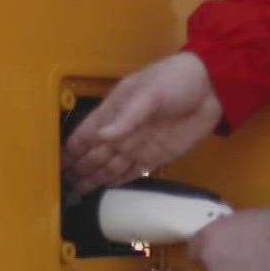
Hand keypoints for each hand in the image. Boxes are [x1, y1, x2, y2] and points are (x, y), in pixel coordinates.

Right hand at [63, 52, 222, 193]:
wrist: (211, 88)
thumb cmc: (175, 80)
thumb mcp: (149, 93)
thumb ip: (127, 117)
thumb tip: (103, 136)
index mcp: (115, 111)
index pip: (87, 133)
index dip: (72, 148)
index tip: (57, 164)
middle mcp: (122, 131)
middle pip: (95, 154)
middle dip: (79, 168)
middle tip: (63, 184)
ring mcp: (138, 145)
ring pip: (109, 166)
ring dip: (94, 178)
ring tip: (77, 190)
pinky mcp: (155, 156)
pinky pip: (130, 172)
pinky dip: (116, 180)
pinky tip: (104, 187)